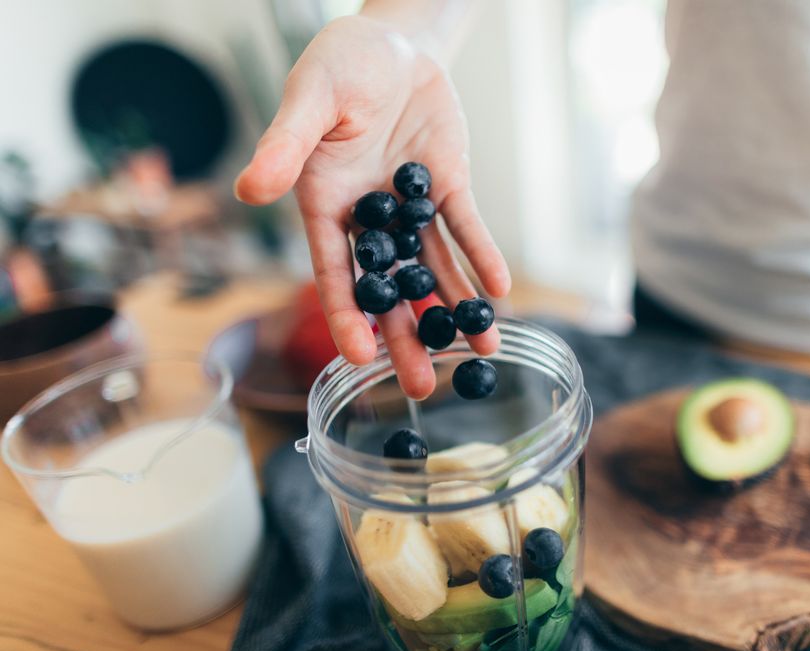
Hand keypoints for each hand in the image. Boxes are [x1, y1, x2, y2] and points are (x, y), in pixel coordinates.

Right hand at [235, 16, 510, 398]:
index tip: (361, 359)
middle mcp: (368, 218)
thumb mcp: (309, 100)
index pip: (335, 272)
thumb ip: (285, 146)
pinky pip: (465, 229)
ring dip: (454, 309)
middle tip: (425, 385)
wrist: (392, 43)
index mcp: (325, 205)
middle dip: (407, 336)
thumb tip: (248, 190)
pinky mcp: (448, 187)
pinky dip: (481, 258)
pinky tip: (498, 292)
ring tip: (482, 351)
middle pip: (389, 288)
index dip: (347, 316)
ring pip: (433, 268)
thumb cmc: (338, 65)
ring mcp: (411, 207)